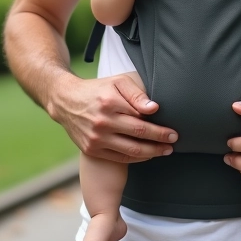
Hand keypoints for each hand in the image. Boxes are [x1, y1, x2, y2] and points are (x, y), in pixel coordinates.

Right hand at [51, 73, 177, 162]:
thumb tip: (154, 108)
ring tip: (165, 151)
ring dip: (152, 153)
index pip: (141, 120)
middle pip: (138, 136)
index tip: (174, 132)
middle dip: (160, 141)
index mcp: (110, 104)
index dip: (160, 129)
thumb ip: (137, 94)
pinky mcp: (90, 149)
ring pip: (130, 151)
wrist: (66, 101)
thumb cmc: (98, 90)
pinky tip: (147, 155)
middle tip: (174, 143)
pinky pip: (119, 158)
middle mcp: (102, 123)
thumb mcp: (118, 82)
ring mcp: (95, 139)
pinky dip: (136, 158)